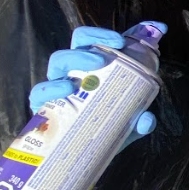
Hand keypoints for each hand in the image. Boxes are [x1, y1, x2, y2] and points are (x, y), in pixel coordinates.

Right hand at [28, 24, 158, 149]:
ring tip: (93, 65)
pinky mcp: (43, 106)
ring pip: (59, 61)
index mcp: (94, 67)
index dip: (104, 34)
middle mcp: (74, 71)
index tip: (122, 41)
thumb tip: (148, 119)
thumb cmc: (107, 129)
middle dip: (92, 41)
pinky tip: (66, 89)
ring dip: (75, 59)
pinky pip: (40, 92)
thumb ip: (142, 120)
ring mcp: (57, 86)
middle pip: (77, 44)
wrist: (86, 155)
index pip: (94, 40)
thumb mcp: (129, 123)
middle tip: (107, 55)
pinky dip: (52, 88)